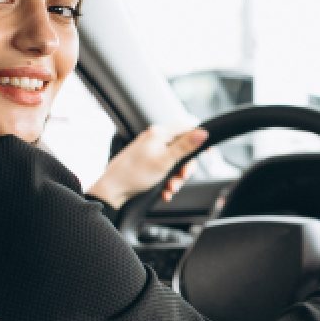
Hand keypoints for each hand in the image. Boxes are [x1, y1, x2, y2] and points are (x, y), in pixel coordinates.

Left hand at [86, 124, 207, 208]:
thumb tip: (203, 132)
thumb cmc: (135, 173)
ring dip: (176, 178)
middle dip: (184, 168)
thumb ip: (185, 146)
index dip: (199, 140)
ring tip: (170, 188)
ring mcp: (150, 151)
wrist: (112, 189)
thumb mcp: (166, 160)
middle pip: (182, 149)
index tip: (207, 153)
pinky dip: (166, 181)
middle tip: (182, 178)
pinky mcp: (146, 162)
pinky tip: (164, 191)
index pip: (187, 129)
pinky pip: (163, 169)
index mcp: (159, 133)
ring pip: (173, 162)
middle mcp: (155, 139)